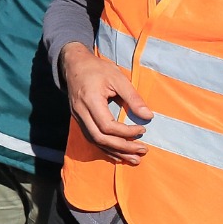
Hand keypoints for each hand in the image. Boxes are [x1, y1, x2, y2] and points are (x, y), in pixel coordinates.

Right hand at [60, 42, 150, 164]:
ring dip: (115, 152)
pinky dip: (105, 148)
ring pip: (94, 141)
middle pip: (100, 138)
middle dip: (122, 147)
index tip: (143, 129)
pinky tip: (118, 154)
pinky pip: (91, 138)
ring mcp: (77, 117)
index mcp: (90, 101)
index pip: (107, 126)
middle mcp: (81, 112)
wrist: (74, 64)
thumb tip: (148, 116)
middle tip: (143, 150)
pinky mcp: (79, 119)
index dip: (126, 132)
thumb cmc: (97, 69)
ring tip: (134, 159)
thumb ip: (133, 98)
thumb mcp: (118, 78)